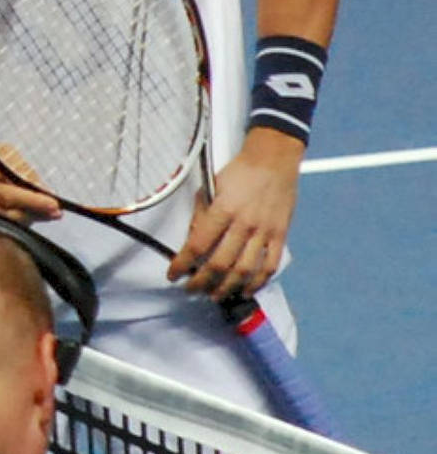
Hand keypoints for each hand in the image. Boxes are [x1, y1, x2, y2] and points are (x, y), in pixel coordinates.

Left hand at [168, 128, 301, 301]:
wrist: (274, 159)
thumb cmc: (242, 171)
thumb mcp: (212, 187)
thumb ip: (201, 214)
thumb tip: (191, 240)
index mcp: (223, 210)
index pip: (197, 245)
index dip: (182, 264)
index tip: (173, 274)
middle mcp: (244, 223)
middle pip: (219, 264)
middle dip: (201, 282)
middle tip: (191, 289)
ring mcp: (264, 231)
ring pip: (244, 271)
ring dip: (226, 288)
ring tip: (214, 294)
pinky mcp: (280, 235)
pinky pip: (269, 266)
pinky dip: (257, 283)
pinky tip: (245, 290)